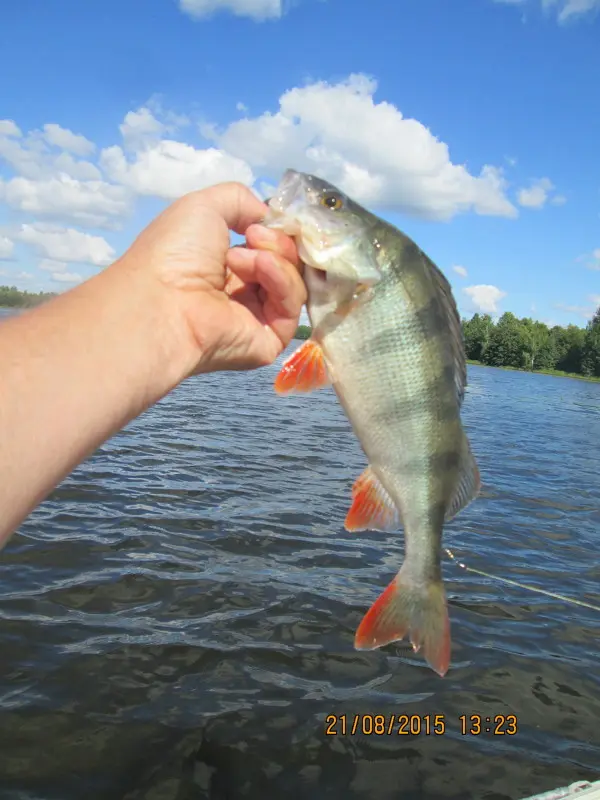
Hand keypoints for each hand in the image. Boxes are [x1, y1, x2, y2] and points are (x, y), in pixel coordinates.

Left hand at [118, 181, 305, 376]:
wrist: (162, 300)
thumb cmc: (174, 252)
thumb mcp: (205, 205)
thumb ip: (242, 200)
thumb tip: (269, 217)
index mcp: (223, 265)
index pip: (269, 246)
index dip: (276, 229)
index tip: (267, 219)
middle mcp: (241, 292)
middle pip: (285, 261)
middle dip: (275, 241)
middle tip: (251, 236)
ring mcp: (257, 317)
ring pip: (292, 280)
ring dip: (273, 258)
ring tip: (238, 257)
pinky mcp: (271, 339)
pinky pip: (292, 304)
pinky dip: (281, 279)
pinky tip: (258, 268)